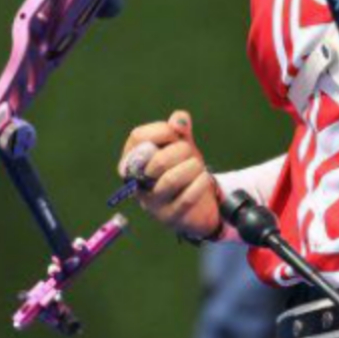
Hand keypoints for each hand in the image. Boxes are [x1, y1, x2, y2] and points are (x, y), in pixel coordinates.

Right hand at [119, 110, 222, 240]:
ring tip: (199, 167)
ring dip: (192, 168)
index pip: (138, 137)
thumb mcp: (181, 148)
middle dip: (182, 151)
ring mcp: (152, 204)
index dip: (161, 130)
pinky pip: (187, 198)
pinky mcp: (170, 218)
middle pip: (157, 161)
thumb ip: (179, 131)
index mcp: (133, 160)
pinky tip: (205, 178)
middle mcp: (138, 183)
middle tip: (191, 153)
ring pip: (171, 180)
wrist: (198, 206)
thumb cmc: (183, 170)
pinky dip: (200, 183)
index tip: (176, 132)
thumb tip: (179, 119)